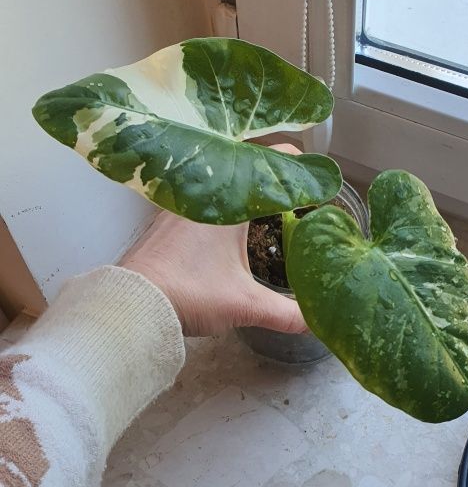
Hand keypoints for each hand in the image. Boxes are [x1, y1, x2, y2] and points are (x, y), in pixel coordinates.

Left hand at [120, 144, 306, 337]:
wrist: (133, 302)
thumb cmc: (189, 292)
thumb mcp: (244, 304)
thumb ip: (284, 313)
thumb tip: (314, 323)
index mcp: (228, 202)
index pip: (266, 164)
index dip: (293, 163)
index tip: (311, 172)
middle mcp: (202, 194)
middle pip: (242, 167)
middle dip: (269, 175)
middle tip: (292, 188)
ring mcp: (180, 206)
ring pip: (217, 182)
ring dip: (241, 188)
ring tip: (265, 203)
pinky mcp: (165, 222)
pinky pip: (199, 198)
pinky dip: (219, 203)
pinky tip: (226, 224)